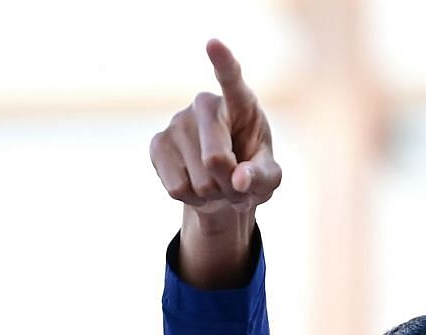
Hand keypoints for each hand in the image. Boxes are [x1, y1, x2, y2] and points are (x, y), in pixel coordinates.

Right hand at [149, 40, 282, 287]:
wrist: (221, 186)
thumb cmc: (251, 172)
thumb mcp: (269, 178)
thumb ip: (262, 178)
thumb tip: (238, 180)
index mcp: (240, 102)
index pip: (231, 78)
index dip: (223, 62)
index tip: (213, 43)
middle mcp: (204, 104)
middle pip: (216, 159)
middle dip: (230, 185)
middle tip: (236, 185)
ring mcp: (176, 121)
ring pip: (197, 180)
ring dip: (212, 195)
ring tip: (217, 185)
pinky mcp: (157, 144)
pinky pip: (177, 188)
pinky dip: (192, 199)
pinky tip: (196, 187)